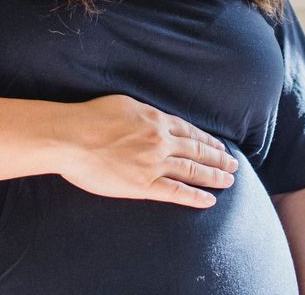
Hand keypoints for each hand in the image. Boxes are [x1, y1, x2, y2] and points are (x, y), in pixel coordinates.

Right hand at [58, 94, 238, 208]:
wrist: (71, 136)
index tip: (219, 146)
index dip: (207, 140)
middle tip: (233, 165)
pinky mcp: (142, 184)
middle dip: (218, 158)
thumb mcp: (124, 103)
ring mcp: (154, 163)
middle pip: (197, 151)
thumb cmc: (90, 117)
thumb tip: (154, 119)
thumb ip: (144, 114)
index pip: (189, 131)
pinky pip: (175, 192)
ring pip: (192, 170)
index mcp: (156, 120)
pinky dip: (194, 196)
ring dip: (213, 176)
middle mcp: (161, 141)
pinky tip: (209, 200)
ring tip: (229, 180)